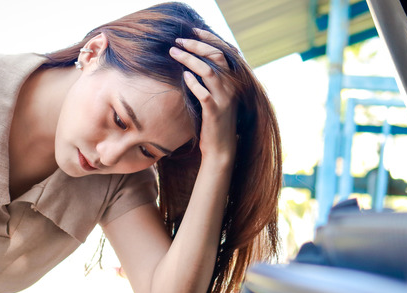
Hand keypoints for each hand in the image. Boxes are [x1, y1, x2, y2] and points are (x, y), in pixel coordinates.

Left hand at [169, 28, 237, 164]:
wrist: (222, 148)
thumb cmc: (215, 121)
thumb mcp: (217, 96)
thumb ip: (211, 79)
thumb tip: (195, 60)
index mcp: (233, 81)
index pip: (224, 51)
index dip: (209, 39)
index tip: (193, 31)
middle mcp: (231, 87)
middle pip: (216, 57)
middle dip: (196, 45)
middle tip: (178, 41)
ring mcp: (224, 100)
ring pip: (209, 71)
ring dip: (189, 59)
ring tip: (174, 52)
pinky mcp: (214, 112)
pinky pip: (203, 94)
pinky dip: (193, 83)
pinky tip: (183, 76)